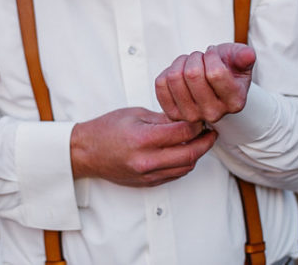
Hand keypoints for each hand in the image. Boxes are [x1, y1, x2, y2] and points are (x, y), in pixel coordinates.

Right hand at [70, 107, 216, 186]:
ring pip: (185, 167)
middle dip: (205, 142)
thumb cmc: (107, 129)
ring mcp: (148, 174)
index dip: (197, 124)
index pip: (183, 132)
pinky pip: (175, 175)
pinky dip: (184, 163)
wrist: (86, 152)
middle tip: (211, 132)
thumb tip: (186, 119)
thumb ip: (163, 118)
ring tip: (200, 141)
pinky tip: (184, 152)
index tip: (202, 118)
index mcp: (143, 139)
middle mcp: (147, 160)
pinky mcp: (148, 183)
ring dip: (196, 154)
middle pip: (190, 154)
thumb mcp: (135, 113)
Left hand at [154, 43, 255, 123]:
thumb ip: (244, 56)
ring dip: (181, 62)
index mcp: (235, 102)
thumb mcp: (238, 59)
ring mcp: (191, 116)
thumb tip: (248, 54)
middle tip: (201, 59)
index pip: (215, 73)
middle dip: (195, 57)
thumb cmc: (226, 68)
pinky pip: (160, 83)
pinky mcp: (172, 113)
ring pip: (174, 77)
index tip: (213, 53)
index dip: (212, 55)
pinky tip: (180, 74)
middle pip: (192, 74)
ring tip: (190, 64)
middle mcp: (214, 114)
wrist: (212, 85)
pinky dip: (167, 71)